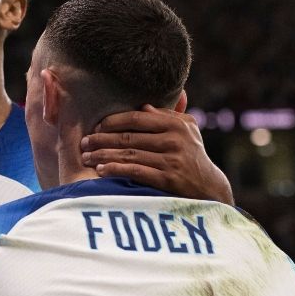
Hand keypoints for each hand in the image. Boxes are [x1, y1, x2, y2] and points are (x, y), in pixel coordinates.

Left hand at [81, 104, 233, 204]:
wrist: (211, 189)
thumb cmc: (193, 156)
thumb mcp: (186, 132)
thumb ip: (166, 118)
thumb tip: (143, 106)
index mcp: (176, 124)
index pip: (136, 118)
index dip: (112, 121)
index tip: (95, 126)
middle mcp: (174, 139)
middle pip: (129, 137)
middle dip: (102, 140)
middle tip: (83, 143)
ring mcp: (172, 159)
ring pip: (129, 154)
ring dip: (104, 156)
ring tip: (87, 157)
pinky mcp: (169, 179)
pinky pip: (136, 171)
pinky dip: (116, 170)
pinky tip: (102, 170)